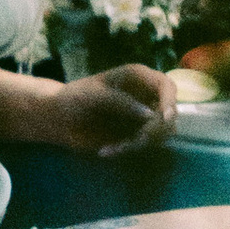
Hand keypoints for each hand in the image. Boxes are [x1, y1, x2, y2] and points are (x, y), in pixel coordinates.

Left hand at [54, 63, 178, 157]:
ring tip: (115, 147)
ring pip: (160, 133)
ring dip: (140, 144)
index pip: (166, 85)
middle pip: (168, 114)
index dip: (170, 101)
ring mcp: (142, 116)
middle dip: (154, 131)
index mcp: (138, 78)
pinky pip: (143, 146)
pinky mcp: (135, 134)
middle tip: (134, 142)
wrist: (59, 119)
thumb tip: (150, 114)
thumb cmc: (74, 98)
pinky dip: (128, 150)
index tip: (165, 118)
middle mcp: (145, 95)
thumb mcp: (94, 95)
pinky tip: (106, 150)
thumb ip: (121, 102)